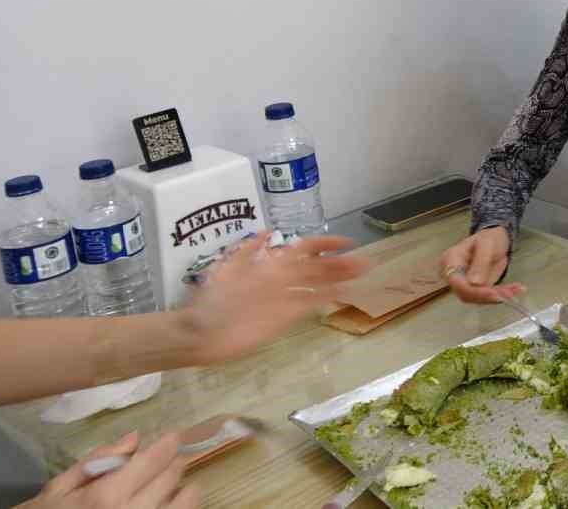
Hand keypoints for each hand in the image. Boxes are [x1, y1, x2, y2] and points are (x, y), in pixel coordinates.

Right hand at [17, 431, 197, 508]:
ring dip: (184, 488)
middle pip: (171, 477)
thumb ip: (97, 461)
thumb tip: (134, 438)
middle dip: (174, 461)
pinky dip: (178, 507)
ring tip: (173, 484)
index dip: (170, 443)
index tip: (175, 434)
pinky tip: (166, 503)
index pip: (154, 460)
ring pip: (185, 503)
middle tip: (173, 455)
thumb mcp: (58, 488)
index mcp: (107, 495)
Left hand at [177, 233, 369, 365]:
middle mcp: (282, 279)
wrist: (202, 333)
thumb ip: (247, 252)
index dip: (326, 244)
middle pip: (316, 267)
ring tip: (362, 272)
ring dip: (340, 277)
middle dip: (340, 263)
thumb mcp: (227, 270)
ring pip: (318, 283)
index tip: (347, 242)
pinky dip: (327, 297)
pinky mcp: (286, 317)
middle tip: (365, 262)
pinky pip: (311, 303)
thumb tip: (266, 232)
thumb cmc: (212, 301)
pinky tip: (342, 292)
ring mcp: (286, 298)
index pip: (304, 249)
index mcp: (270, 265)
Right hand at [439, 227, 524, 303]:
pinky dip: (503, 294)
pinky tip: (517, 289)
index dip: (472, 291)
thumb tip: (474, 283)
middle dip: (488, 296)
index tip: (492, 294)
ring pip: (479, 298)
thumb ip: (480, 263)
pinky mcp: (478, 288)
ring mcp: (466, 283)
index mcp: (451, 261)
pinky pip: (489, 295)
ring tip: (517, 289)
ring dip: (498, 296)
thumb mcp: (486, 244)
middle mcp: (455, 275)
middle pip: (466, 293)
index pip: (456, 282)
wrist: (496, 239)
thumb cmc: (489, 237)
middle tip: (508, 293)